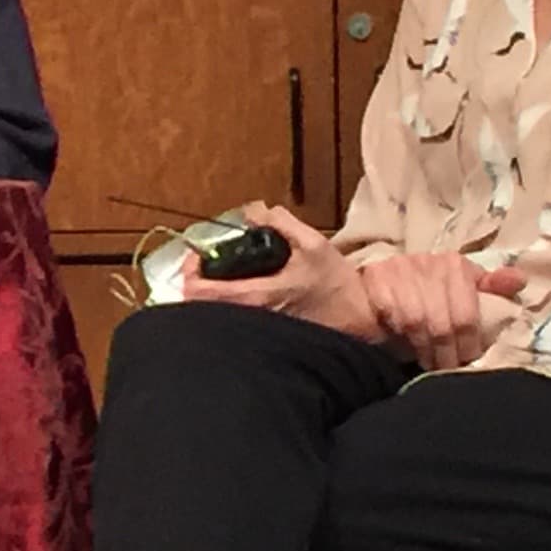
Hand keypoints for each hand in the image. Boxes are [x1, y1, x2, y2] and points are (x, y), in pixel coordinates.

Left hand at [178, 203, 384, 340]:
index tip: (198, 255)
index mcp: (255, 297)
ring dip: (212, 295)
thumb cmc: (337, 287)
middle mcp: (248, 321)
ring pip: (214, 317)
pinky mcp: (265, 340)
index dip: (189, 271)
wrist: (360, 323)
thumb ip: (280, 222)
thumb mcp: (313, 245)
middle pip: (198, 308)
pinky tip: (242, 293)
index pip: (199, 292)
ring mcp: (255, 334)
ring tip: (225, 276)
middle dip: (198, 282)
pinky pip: (231, 324)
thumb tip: (253, 210)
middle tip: (209, 264)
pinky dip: (226, 307)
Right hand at [358, 249, 527, 372]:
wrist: (370, 288)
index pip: (468, 314)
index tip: (467, 361)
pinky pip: (392, 316)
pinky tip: (402, 347)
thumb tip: (520, 281)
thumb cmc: (423, 293)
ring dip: (423, 349)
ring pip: (418, 321)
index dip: (468, 344)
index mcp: (455, 264)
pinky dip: (398, 336)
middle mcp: (429, 262)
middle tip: (447, 370)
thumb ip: (489, 288)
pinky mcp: (376, 279)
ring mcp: (400, 269)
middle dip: (446, 353)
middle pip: (443, 323)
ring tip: (427, 363)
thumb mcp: (460, 289)